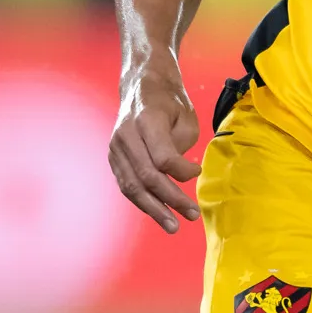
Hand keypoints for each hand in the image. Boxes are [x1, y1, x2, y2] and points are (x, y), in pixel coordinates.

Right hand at [111, 56, 201, 231]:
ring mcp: (116, 147)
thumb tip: (176, 175)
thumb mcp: (186, 115)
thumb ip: (181, 146)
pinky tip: (158, 212)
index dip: (182, 172)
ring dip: (154, 209)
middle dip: (171, 200)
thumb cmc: (169, 102)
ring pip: (132, 186)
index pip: (162, 158)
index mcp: (146, 119)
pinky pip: (126, 184)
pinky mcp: (113, 157)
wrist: (141, 86)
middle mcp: (126, 134)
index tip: (198, 172)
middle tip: (191, 215)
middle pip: (147, 176)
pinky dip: (142, 201)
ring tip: (172, 226)